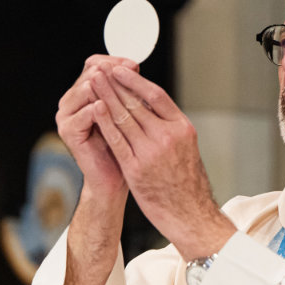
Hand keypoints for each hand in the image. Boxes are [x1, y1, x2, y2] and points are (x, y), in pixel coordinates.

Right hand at [56, 55, 139, 198]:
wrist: (113, 177)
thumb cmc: (123, 145)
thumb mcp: (126, 112)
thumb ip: (125, 90)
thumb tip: (134, 66)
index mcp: (82, 92)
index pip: (94, 64)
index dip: (114, 62)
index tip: (135, 65)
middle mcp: (70, 100)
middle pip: (89, 73)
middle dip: (113, 72)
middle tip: (132, 72)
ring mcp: (66, 115)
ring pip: (85, 90)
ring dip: (107, 87)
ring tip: (124, 87)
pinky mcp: (68, 131)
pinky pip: (84, 114)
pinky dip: (98, 109)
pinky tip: (109, 107)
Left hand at [88, 65, 235, 258]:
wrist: (191, 215)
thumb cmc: (188, 184)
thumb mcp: (186, 149)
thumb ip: (170, 129)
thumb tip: (153, 110)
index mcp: (182, 128)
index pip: (156, 95)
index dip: (135, 80)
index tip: (120, 69)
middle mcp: (168, 136)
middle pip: (136, 103)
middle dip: (115, 84)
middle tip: (100, 69)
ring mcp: (151, 152)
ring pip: (124, 117)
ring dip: (105, 97)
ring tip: (93, 82)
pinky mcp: (136, 168)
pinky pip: (116, 139)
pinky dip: (104, 121)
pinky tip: (94, 108)